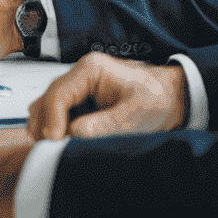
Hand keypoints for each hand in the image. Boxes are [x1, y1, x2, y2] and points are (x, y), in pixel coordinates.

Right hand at [27, 53, 187, 139]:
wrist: (173, 98)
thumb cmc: (156, 100)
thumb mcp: (132, 117)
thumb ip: (102, 126)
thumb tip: (73, 134)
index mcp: (90, 69)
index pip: (59, 93)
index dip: (52, 118)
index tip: (53, 141)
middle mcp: (81, 73)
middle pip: (48, 97)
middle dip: (44, 122)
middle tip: (47, 148)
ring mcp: (80, 86)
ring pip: (49, 103)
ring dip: (47, 124)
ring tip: (51, 146)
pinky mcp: (83, 99)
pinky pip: (60, 110)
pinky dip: (55, 125)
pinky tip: (60, 141)